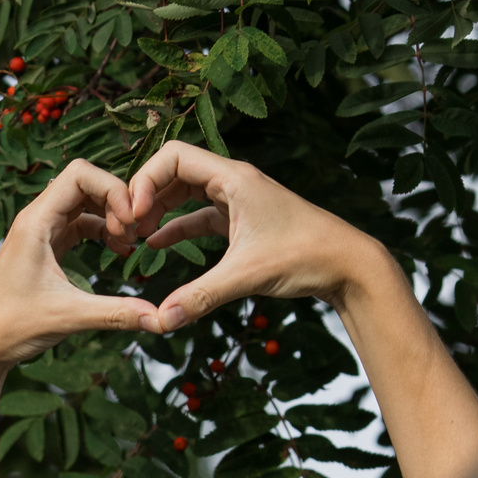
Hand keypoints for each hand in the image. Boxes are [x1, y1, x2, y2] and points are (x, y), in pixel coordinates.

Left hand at [0, 161, 158, 368]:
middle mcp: (36, 220)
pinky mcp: (44, 248)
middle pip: (85, 184)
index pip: (79, 174)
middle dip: (116, 202)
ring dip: (110, 216)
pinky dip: (100, 231)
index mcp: (35, 222)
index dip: (113, 188)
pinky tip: (117, 250)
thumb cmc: (10, 326)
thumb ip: (116, 313)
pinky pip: (78, 224)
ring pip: (83, 204)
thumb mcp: (69, 316)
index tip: (130, 222)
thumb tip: (161, 319)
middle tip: (135, 234)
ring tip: (128, 244)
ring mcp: (39, 233)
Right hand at [118, 142, 390, 333]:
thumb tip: (161, 321)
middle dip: (146, 194)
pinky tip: (157, 244)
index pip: (174, 156)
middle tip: (127, 226)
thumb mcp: (247, 275)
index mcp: (234, 178)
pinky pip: (200, 214)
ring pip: (187, 192)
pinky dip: (177, 225)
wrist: (350, 265)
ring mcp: (240, 199)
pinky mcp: (245, 219)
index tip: (134, 215)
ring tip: (136, 234)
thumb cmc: (306, 257)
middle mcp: (235, 181)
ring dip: (160, 209)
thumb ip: (200, 296)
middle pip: (175, 170)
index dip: (145, 180)